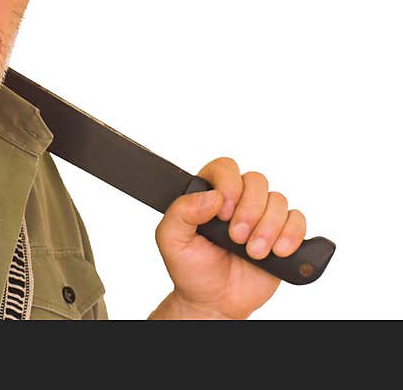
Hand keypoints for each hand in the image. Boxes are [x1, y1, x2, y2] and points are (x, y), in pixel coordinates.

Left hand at [152, 156, 306, 318]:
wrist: (214, 301)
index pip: (225, 167)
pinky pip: (298, 220)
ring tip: (254, 253)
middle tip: (236, 238)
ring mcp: (261, 216)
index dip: (228, 184)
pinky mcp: (282, 234)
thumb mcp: (171, 239)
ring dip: (268, 227)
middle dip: (250, 211)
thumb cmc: (191, 269)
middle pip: (257, 181)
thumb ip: (181, 212)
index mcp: (209, 194)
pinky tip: (277, 251)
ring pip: (279, 200)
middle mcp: (238, 201)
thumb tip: (212, 196)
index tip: (222, 213)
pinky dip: (291, 234)